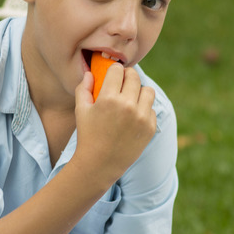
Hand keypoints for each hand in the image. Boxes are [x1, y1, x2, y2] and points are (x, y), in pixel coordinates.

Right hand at [73, 65, 156, 186]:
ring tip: (132, 98)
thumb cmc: (88, 135)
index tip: (113, 75)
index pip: (118, 70)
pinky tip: (134, 116)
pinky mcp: (150, 127)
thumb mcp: (81, 111)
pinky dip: (144, 109)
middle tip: (123, 83)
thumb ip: (83, 88)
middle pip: (134, 77)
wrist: (100, 164)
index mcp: (109, 98)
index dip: (115, 70)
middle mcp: (128, 105)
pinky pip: (151, 109)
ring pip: (148, 90)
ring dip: (140, 91)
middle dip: (128, 77)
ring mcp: (141, 117)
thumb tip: (90, 73)